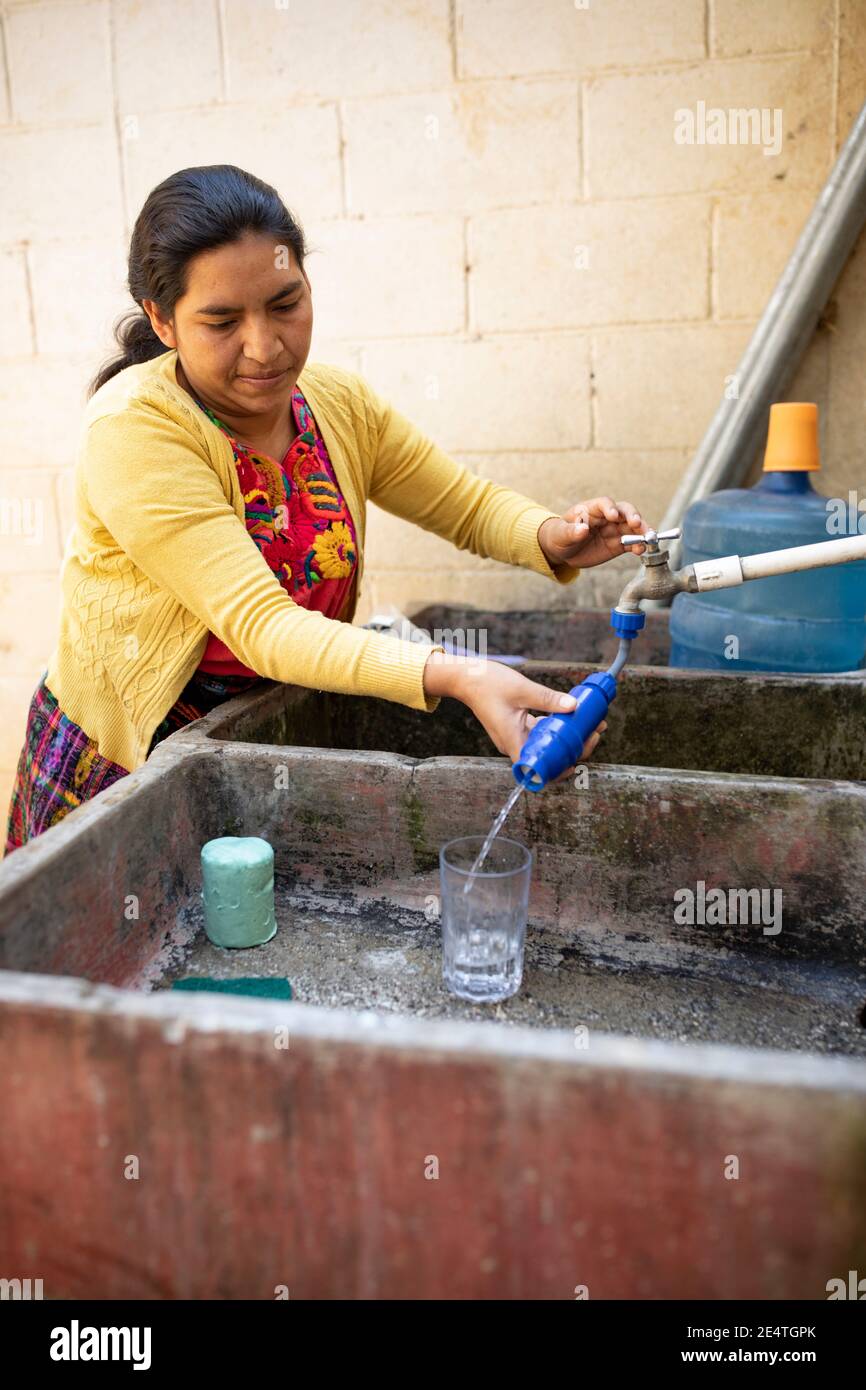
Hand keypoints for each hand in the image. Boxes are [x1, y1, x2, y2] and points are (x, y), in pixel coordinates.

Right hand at [423, 651, 606, 770]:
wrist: (467, 677)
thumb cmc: (487, 684)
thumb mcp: (522, 690)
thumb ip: (548, 699)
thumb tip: (574, 706)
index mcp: (512, 741)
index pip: (537, 769)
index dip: (558, 771)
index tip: (576, 761)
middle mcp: (513, 744)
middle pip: (547, 758)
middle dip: (574, 750)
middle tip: (594, 734)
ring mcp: (516, 736)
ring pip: (546, 746)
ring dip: (569, 739)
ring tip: (591, 726)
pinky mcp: (518, 728)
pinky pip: (541, 735)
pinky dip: (557, 729)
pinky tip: (572, 717)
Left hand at [538, 497, 645, 570]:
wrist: (563, 551)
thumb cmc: (560, 536)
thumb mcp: (560, 534)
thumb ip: (571, 532)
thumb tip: (582, 529)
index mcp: (591, 509)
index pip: (604, 504)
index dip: (610, 508)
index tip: (614, 516)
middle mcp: (606, 517)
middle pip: (625, 512)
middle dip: (633, 516)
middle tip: (637, 524)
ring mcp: (614, 530)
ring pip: (632, 527)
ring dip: (642, 532)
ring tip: (648, 539)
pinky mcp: (618, 544)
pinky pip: (632, 543)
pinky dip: (638, 546)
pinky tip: (641, 551)